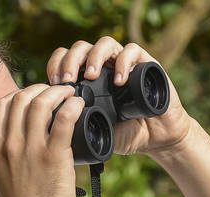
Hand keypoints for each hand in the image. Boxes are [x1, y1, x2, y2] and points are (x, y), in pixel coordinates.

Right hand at [0, 84, 85, 196]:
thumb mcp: (7, 175)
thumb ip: (13, 152)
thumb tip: (32, 134)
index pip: (3, 105)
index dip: (22, 93)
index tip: (38, 96)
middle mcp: (9, 145)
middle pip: (22, 98)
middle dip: (43, 88)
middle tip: (60, 92)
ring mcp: (30, 150)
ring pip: (41, 102)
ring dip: (60, 92)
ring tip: (71, 95)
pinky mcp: (53, 157)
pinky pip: (63, 118)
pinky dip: (73, 105)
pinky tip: (79, 105)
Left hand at [46, 38, 191, 156]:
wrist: (157, 139)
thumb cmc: (126, 134)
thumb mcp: (96, 130)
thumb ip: (79, 122)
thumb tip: (54, 122)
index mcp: (88, 79)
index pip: (66, 59)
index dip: (56, 66)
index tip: (52, 84)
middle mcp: (105, 67)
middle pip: (81, 48)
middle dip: (70, 60)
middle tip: (66, 80)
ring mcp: (125, 63)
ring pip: (105, 44)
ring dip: (94, 56)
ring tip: (90, 76)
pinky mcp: (146, 64)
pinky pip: (132, 51)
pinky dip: (124, 62)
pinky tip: (119, 80)